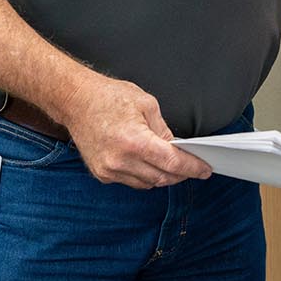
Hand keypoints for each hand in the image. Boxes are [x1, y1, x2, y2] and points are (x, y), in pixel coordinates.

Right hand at [61, 75, 210, 188]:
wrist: (75, 100)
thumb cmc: (109, 97)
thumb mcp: (147, 104)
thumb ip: (164, 130)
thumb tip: (177, 148)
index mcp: (134, 141)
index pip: (172, 163)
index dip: (192, 168)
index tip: (205, 170)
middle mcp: (120, 160)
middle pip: (162, 177)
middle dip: (180, 173)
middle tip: (193, 165)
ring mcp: (109, 170)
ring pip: (148, 183)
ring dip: (163, 176)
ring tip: (171, 163)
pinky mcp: (101, 174)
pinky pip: (132, 181)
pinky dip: (145, 175)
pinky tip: (149, 163)